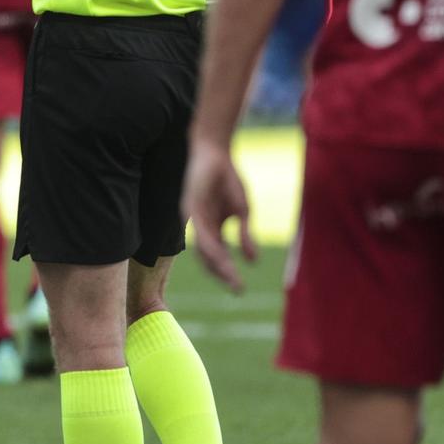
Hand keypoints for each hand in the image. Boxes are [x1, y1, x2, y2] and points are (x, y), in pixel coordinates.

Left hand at [182, 140, 256, 292]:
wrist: (217, 153)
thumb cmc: (229, 180)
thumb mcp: (242, 211)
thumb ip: (245, 235)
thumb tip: (252, 261)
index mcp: (212, 230)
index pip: (217, 258)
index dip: (227, 273)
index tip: (240, 289)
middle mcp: (200, 228)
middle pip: (208, 259)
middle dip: (222, 275)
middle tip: (236, 289)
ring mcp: (194, 219)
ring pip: (203, 249)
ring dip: (218, 264)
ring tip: (231, 277)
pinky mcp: (191, 207)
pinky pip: (200, 231)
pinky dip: (210, 245)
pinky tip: (221, 255)